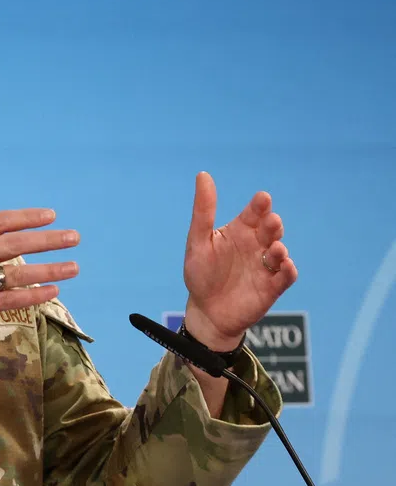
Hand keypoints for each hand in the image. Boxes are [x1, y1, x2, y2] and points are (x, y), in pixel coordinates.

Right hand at [0, 176, 79, 392]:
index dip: (25, 217)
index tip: (50, 216)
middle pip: (12, 243)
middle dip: (47, 239)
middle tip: (74, 236)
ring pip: (15, 272)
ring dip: (48, 269)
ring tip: (74, 266)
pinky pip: (6, 300)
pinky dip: (31, 296)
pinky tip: (52, 292)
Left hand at [182, 172, 297, 349]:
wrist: (206, 311)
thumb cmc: (200, 273)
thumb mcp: (198, 240)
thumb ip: (203, 210)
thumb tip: (203, 174)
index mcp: (239, 231)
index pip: (253, 213)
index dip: (259, 205)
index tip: (262, 198)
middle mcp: (256, 245)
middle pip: (269, 230)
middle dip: (272, 225)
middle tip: (270, 221)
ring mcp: (265, 266)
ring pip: (280, 252)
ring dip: (279, 249)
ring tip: (274, 248)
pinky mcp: (272, 286)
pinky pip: (285, 277)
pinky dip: (287, 270)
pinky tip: (284, 265)